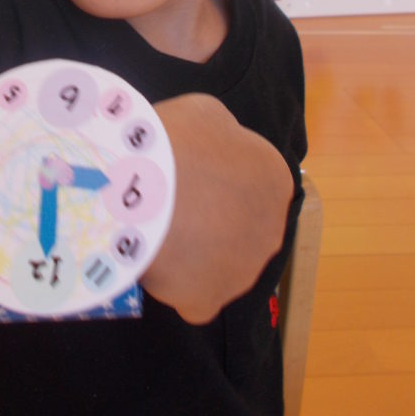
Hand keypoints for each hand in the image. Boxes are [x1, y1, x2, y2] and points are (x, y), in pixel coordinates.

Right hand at [141, 94, 292, 324]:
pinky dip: (174, 283)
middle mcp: (271, 231)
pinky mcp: (208, 301)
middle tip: (172, 204)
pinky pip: (192, 294)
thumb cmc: (176, 140)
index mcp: (275, 181)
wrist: (138, 186)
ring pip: (218, 265)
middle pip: (240, 228)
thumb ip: (224, 136)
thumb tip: (219, 150)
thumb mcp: (207, 114)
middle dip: (212, 220)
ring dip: (196, 254)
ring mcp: (241, 273)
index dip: (218, 179)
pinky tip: (153, 260)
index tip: (189, 175)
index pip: (253, 183)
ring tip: (156, 232)